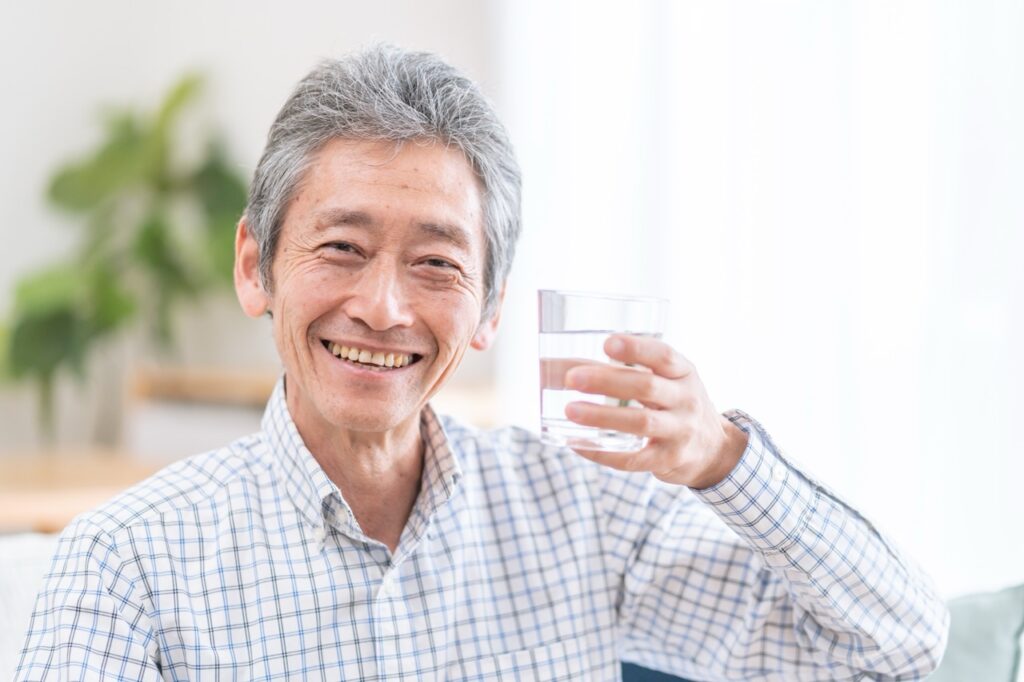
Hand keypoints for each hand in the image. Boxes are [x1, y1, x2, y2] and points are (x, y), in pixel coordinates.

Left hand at [563, 334, 748, 488]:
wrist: (713, 450)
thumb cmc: (674, 405)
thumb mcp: (664, 380)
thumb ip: (619, 370)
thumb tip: (553, 366)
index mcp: (683, 373)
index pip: (663, 356)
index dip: (636, 349)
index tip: (607, 344)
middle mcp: (686, 400)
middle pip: (647, 387)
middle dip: (607, 381)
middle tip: (573, 378)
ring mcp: (681, 431)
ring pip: (641, 423)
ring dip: (602, 416)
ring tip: (571, 411)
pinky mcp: (669, 460)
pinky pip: (633, 459)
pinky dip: (603, 453)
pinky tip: (578, 444)